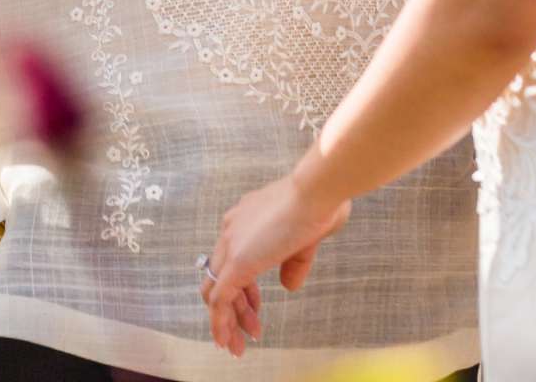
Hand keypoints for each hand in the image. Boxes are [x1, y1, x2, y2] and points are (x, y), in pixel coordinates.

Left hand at [201, 174, 350, 357]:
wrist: (317, 189)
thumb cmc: (320, 203)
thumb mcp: (307, 239)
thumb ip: (294, 262)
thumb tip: (288, 285)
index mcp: (246, 218)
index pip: (232, 259)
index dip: (244, 288)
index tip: (256, 307)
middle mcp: (231, 229)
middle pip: (220, 276)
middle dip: (235, 307)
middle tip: (249, 330)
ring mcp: (231, 244)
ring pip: (215, 291)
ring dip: (227, 322)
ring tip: (239, 345)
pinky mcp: (236, 262)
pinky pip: (219, 299)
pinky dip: (220, 323)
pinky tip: (227, 340)